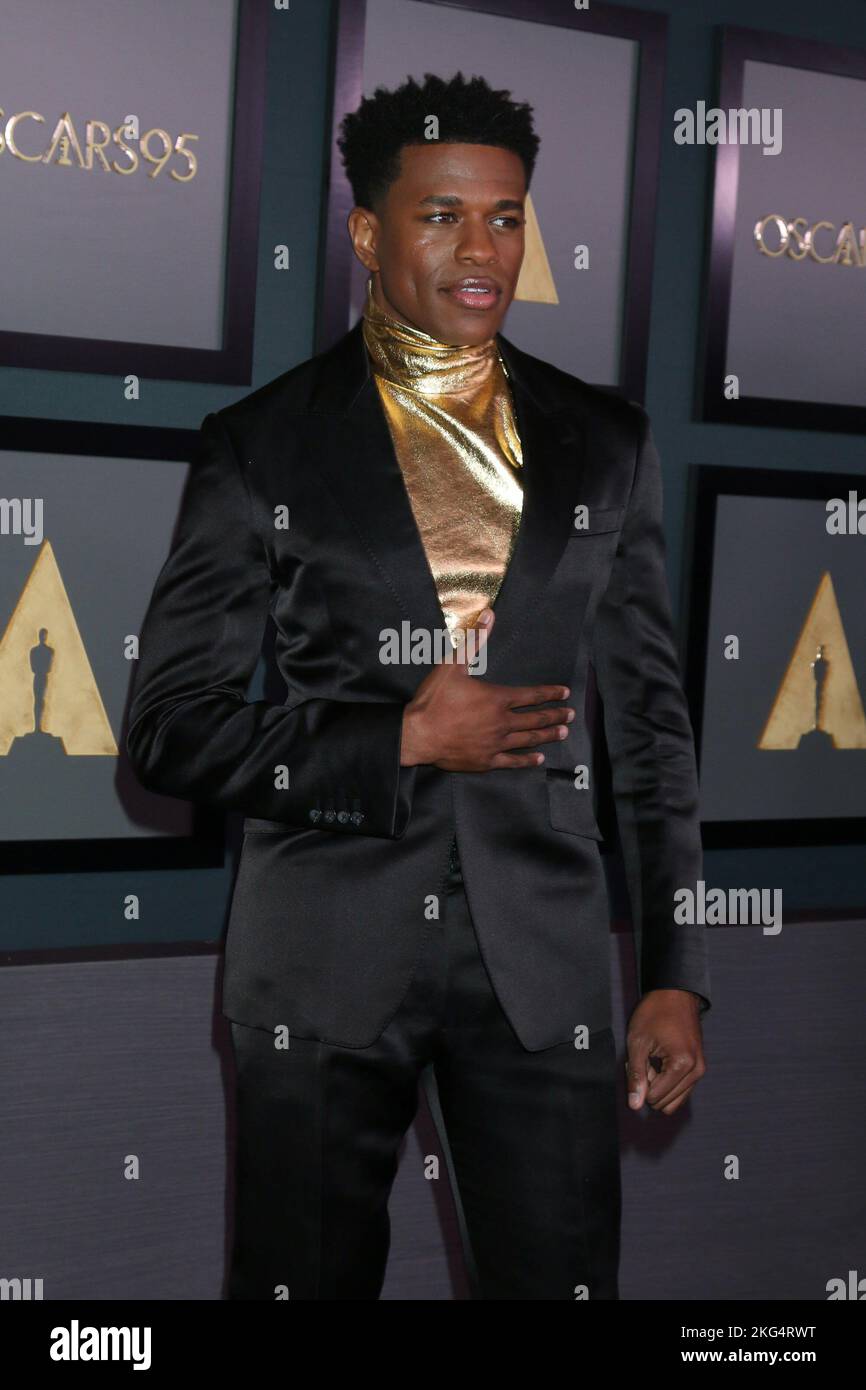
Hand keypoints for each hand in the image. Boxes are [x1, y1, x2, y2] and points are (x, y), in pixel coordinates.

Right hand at [399, 608, 574, 771]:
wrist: (418, 734)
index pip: (531, 696)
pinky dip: (527, 760)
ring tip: (563, 733)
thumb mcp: (452, 665)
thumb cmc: (434, 700)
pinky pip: (512, 761)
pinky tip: (539, 758)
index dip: (549, 693)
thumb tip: (490, 616)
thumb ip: (474, 641)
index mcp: (497, 699)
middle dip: (555, 715)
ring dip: (547, 735)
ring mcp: (495, 744)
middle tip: (571, 715)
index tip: (564, 693)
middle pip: (535, 719)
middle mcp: (502, 722)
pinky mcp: (486, 761)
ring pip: (528, 739)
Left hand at [624, 990, 706, 1114]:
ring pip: (674, 1101)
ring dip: (659, 1085)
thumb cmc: (654, 1013)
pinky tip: (660, 1061)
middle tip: (645, 1059)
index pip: (655, 1097)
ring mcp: (700, 1070)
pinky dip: (667, 1082)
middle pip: (665, 1103)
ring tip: (652, 1061)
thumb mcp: (638, 1042)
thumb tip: (635, 1105)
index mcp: (682, 1065)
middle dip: (650, 1086)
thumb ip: (636, 1076)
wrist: (675, 994)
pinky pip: (681, 1091)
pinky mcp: (699, 1068)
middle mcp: (696, 1071)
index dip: (641, 1081)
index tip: (640, 1058)